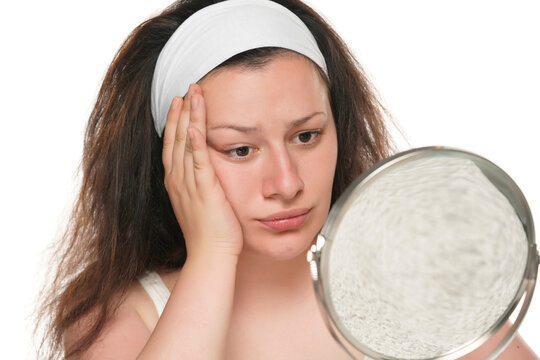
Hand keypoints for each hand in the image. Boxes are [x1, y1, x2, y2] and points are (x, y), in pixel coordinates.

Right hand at [162, 84, 242, 259]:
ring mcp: (188, 184)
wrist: (211, 254)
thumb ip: (199, 184)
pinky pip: (197, 161)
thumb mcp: (200, 203)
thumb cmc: (209, 232)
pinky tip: (194, 125)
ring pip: (185, 144)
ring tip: (193, 94)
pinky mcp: (204, 190)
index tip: (180, 102)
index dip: (175, 121)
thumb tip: (205, 173)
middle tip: (187, 88)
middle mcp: (178, 180)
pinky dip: (194, 142)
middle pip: (175, 138)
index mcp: (176, 182)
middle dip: (181, 111)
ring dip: (189, 117)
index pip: (172, 144)